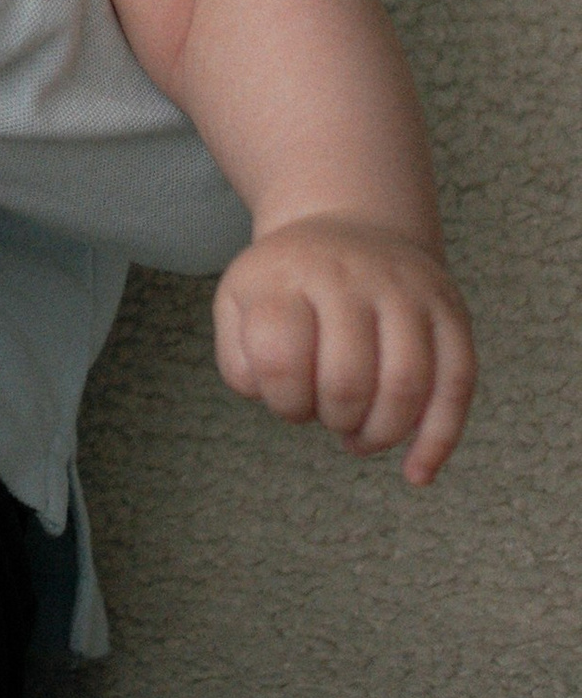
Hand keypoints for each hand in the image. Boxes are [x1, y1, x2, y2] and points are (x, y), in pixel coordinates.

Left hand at [214, 214, 474, 483]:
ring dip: (380, 434)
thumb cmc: (289, 285)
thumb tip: (274, 396)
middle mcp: (350, 275)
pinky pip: (458, 385)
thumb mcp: (240, 304)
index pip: (280, 358)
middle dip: (335, 420)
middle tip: (329, 416)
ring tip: (360, 436)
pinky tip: (415, 474)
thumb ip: (240, 361)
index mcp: (288, 273)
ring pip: (406, 386)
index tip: (287, 399)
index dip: (282, 401)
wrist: (349, 223)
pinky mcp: (451, 312)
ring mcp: (406, 291)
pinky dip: (437, 441)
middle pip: (348, 381)